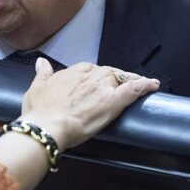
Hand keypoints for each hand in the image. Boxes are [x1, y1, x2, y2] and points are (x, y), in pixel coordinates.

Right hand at [19, 58, 159, 151]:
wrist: (47, 126)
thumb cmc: (40, 112)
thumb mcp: (36, 88)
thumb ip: (42, 74)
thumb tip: (42, 62)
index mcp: (72, 73)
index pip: (90, 69)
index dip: (96, 75)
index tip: (99, 80)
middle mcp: (89, 76)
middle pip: (108, 72)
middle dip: (116, 77)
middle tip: (121, 83)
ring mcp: (103, 88)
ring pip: (122, 79)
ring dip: (132, 80)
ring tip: (141, 83)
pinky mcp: (113, 102)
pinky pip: (133, 90)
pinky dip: (145, 86)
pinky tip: (152, 85)